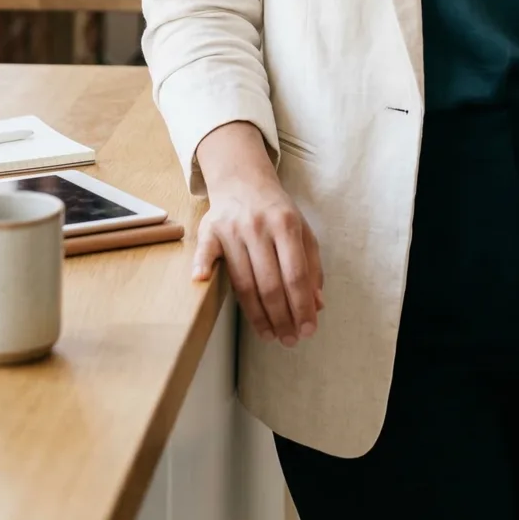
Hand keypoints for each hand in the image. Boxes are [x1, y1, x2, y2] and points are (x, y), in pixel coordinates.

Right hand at [192, 153, 324, 347]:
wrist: (243, 180)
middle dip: (282, 318)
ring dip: (257, 316)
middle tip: (290, 340)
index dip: (302, 306)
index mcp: (286, 224)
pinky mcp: (210, 230)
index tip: (309, 330)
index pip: (296, 274)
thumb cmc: (277, 212)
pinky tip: (201, 282)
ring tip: (270, 336)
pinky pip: (205, 252)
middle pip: (270, 283)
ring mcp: (233, 228)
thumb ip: (312, 266)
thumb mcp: (302, 231)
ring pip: (244, 282)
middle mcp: (259, 226)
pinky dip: (202, 265)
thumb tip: (317, 305)